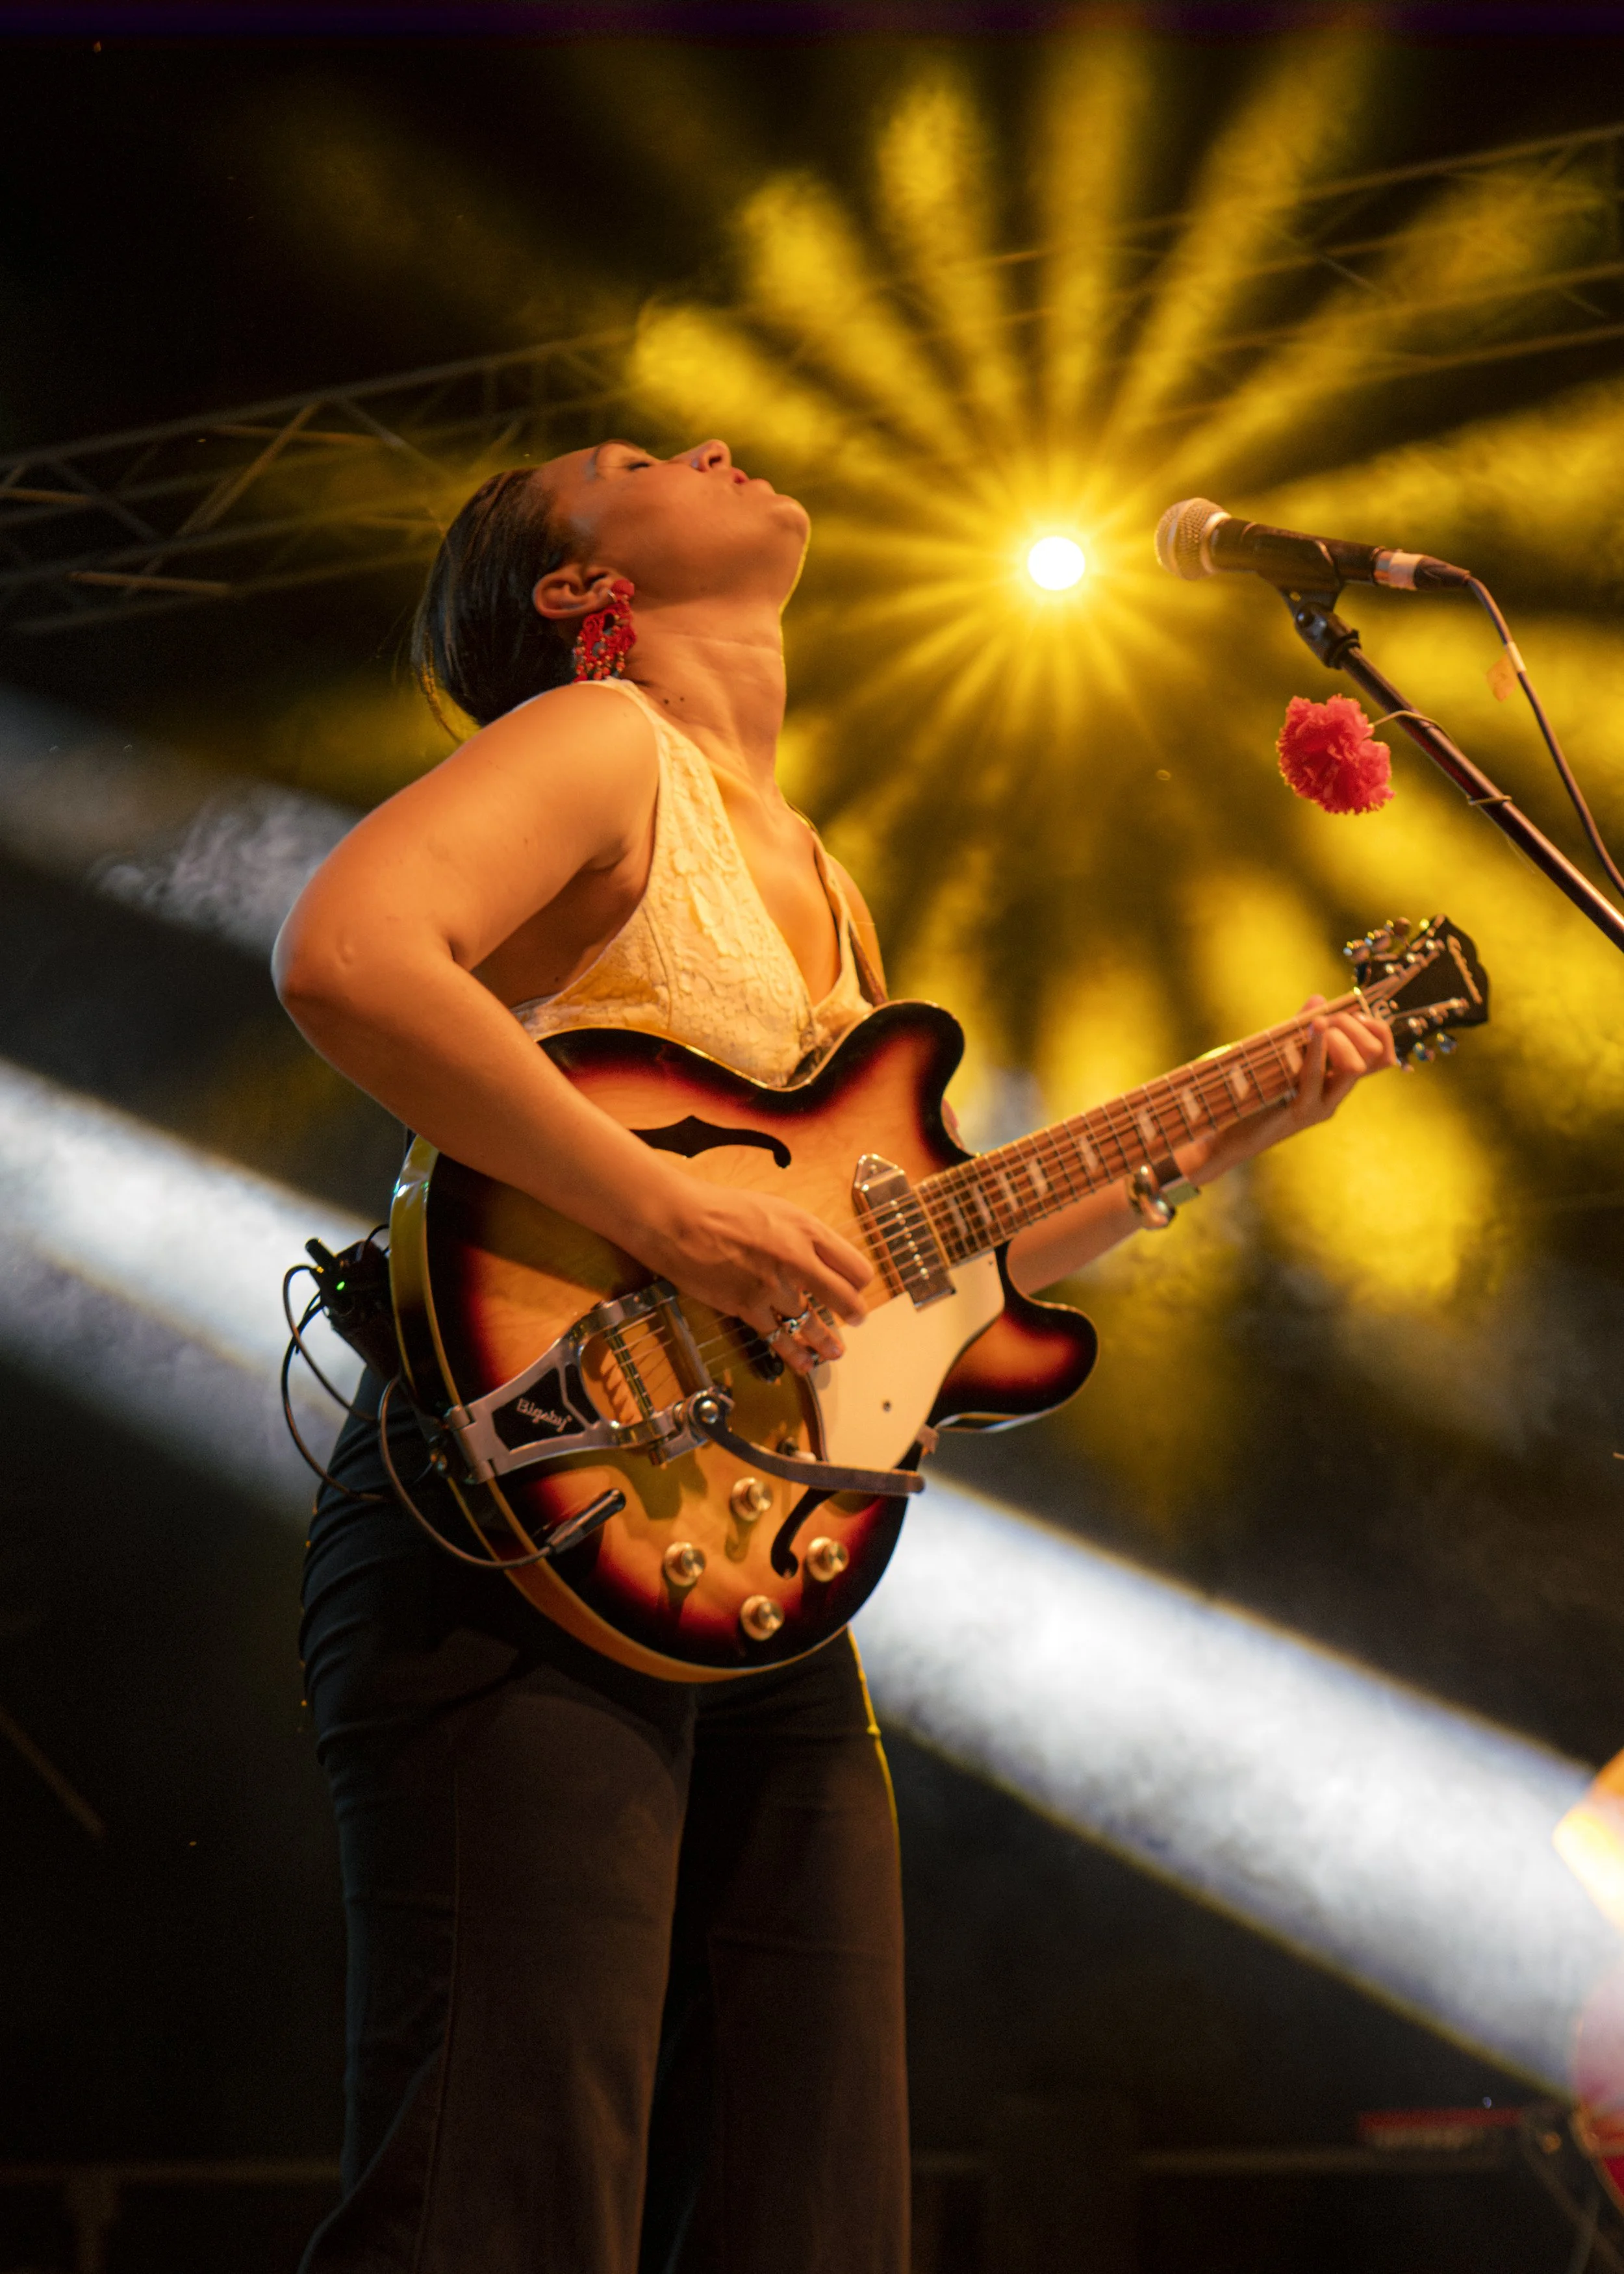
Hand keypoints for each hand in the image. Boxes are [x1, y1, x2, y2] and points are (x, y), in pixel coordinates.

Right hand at [638, 1181, 872, 1374]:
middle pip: (842, 1298)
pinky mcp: (747, 1307)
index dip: (860, 1282)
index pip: (853, 1266)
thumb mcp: (776, 1208)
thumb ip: (803, 1234)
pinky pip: (778, 1337)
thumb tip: (822, 1257)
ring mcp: (772, 1287)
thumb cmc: (723, 1209)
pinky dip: (793, 1352)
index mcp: (807, 1231)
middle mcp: (796, 1260)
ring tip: (834, 1351)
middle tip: (857, 1320)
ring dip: (824, 1340)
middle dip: (854, 1313)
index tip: (858, 1288)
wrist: (679, 1221)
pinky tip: (804, 1363)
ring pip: (810, 1322)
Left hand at [1187, 997, 1396, 1183]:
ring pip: (1354, 1067)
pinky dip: (1317, 1047)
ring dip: (1340, 1036)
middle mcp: (1337, 1094)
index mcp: (1338, 1081)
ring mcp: (1321, 1105)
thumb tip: (1319, 999)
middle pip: (1375, 1056)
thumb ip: (1300, 1030)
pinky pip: (1315, 1075)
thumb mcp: (1282, 1056)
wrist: (1230, 1135)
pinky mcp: (1300, 1110)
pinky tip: (1314, 1027)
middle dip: (1355, 1026)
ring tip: (1320, 1024)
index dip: (1380, 1030)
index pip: (1382, 1056)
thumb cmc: (1255, 1092)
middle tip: (1328, 1017)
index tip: (1356, 1013)